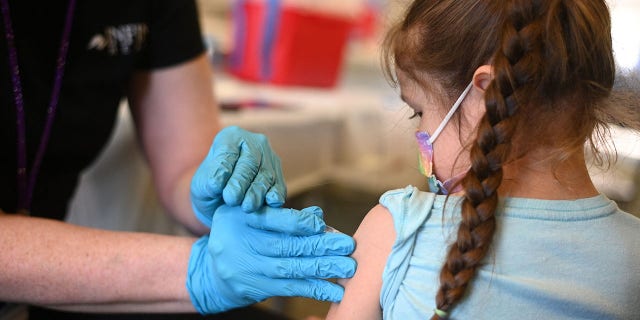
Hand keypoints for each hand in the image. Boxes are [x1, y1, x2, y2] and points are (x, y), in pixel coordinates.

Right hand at [186, 205, 355, 313]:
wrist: (212, 269)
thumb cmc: (241, 232)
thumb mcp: (252, 213)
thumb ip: (283, 214)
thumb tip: (319, 216)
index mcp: (239, 216)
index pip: (272, 220)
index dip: (298, 223)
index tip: (322, 225)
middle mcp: (239, 243)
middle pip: (285, 246)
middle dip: (320, 247)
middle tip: (348, 246)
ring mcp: (246, 269)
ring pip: (290, 270)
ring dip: (322, 270)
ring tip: (347, 268)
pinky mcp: (255, 288)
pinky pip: (288, 289)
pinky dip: (314, 289)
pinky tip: (334, 291)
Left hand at [191, 126, 285, 225]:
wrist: (223, 204)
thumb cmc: (210, 189)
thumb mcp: (201, 185)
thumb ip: (209, 182)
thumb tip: (217, 184)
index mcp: (231, 137)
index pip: (228, 151)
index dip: (223, 169)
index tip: (216, 187)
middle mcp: (254, 143)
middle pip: (250, 162)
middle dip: (241, 182)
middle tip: (231, 199)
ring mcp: (270, 160)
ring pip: (266, 175)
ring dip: (257, 192)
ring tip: (246, 207)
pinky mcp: (280, 179)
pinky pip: (279, 187)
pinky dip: (274, 196)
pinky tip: (268, 204)